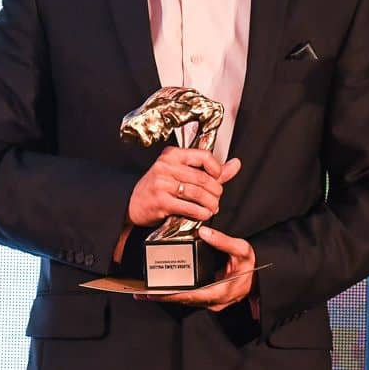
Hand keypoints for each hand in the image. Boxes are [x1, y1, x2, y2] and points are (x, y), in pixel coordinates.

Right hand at [127, 147, 241, 227]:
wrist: (133, 203)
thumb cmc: (158, 187)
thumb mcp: (181, 173)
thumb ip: (210, 170)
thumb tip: (235, 164)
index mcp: (172, 155)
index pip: (203, 155)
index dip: (217, 168)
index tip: (219, 178)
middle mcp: (166, 166)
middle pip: (202, 178)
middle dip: (215, 191)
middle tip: (218, 197)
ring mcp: (162, 183)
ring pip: (197, 193)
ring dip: (210, 203)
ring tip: (213, 208)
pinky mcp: (161, 201)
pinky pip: (188, 206)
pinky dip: (200, 212)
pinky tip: (203, 214)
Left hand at [138, 225, 254, 310]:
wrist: (260, 279)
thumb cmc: (250, 266)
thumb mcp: (242, 250)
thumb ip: (223, 241)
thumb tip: (204, 232)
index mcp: (221, 292)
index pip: (192, 296)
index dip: (173, 294)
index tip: (157, 292)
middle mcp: (214, 302)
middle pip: (185, 300)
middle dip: (164, 297)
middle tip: (143, 294)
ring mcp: (211, 302)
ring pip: (186, 301)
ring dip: (168, 296)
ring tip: (147, 292)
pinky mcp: (208, 299)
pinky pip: (190, 297)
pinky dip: (177, 293)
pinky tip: (163, 289)